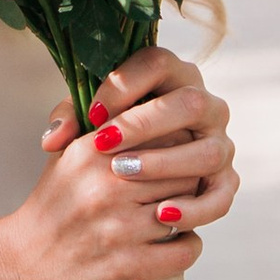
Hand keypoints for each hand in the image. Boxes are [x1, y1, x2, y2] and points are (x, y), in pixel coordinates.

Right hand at [0, 44, 238, 279]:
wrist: (20, 266)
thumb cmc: (52, 211)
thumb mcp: (66, 158)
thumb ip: (103, 129)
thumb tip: (154, 109)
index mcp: (93, 152)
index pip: (166, 135)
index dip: (177, 149)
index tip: (175, 159)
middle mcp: (107, 187)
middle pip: (183, 172)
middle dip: (186, 184)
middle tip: (178, 192)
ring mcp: (119, 229)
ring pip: (188, 211)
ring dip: (187, 217)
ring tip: (172, 219)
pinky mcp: (129, 267)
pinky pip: (186, 250)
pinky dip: (186, 248)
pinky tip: (171, 246)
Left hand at [40, 45, 237, 222]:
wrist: (131, 184)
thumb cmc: (109, 141)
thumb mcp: (87, 124)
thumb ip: (70, 121)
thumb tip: (53, 140)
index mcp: (173, 78)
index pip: (158, 63)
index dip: (124, 85)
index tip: (91, 113)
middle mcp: (205, 106)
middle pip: (190, 102)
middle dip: (144, 123)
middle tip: (103, 143)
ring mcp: (220, 144)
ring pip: (208, 151)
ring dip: (166, 163)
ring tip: (124, 173)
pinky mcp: (225, 182)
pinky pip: (220, 196)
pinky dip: (196, 208)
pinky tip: (162, 215)